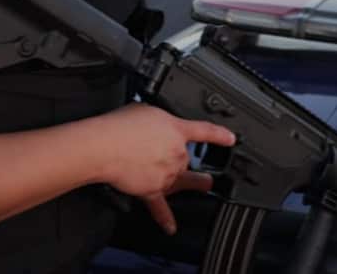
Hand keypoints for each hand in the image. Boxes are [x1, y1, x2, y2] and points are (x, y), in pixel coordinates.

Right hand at [93, 104, 235, 233]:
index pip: (204, 132)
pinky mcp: (152, 190)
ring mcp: (166, 174)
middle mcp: (176, 154)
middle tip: (182, 157)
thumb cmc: (120, 126)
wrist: (105, 146)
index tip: (231, 140)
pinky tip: (171, 227)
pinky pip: (161, 207)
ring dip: (184, 182)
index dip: (220, 136)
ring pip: (180, 181)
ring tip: (201, 184)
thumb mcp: (146, 110)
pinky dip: (165, 218)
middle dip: (182, 159)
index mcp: (176, 131)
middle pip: (187, 160)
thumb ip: (158, 119)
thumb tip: (155, 125)